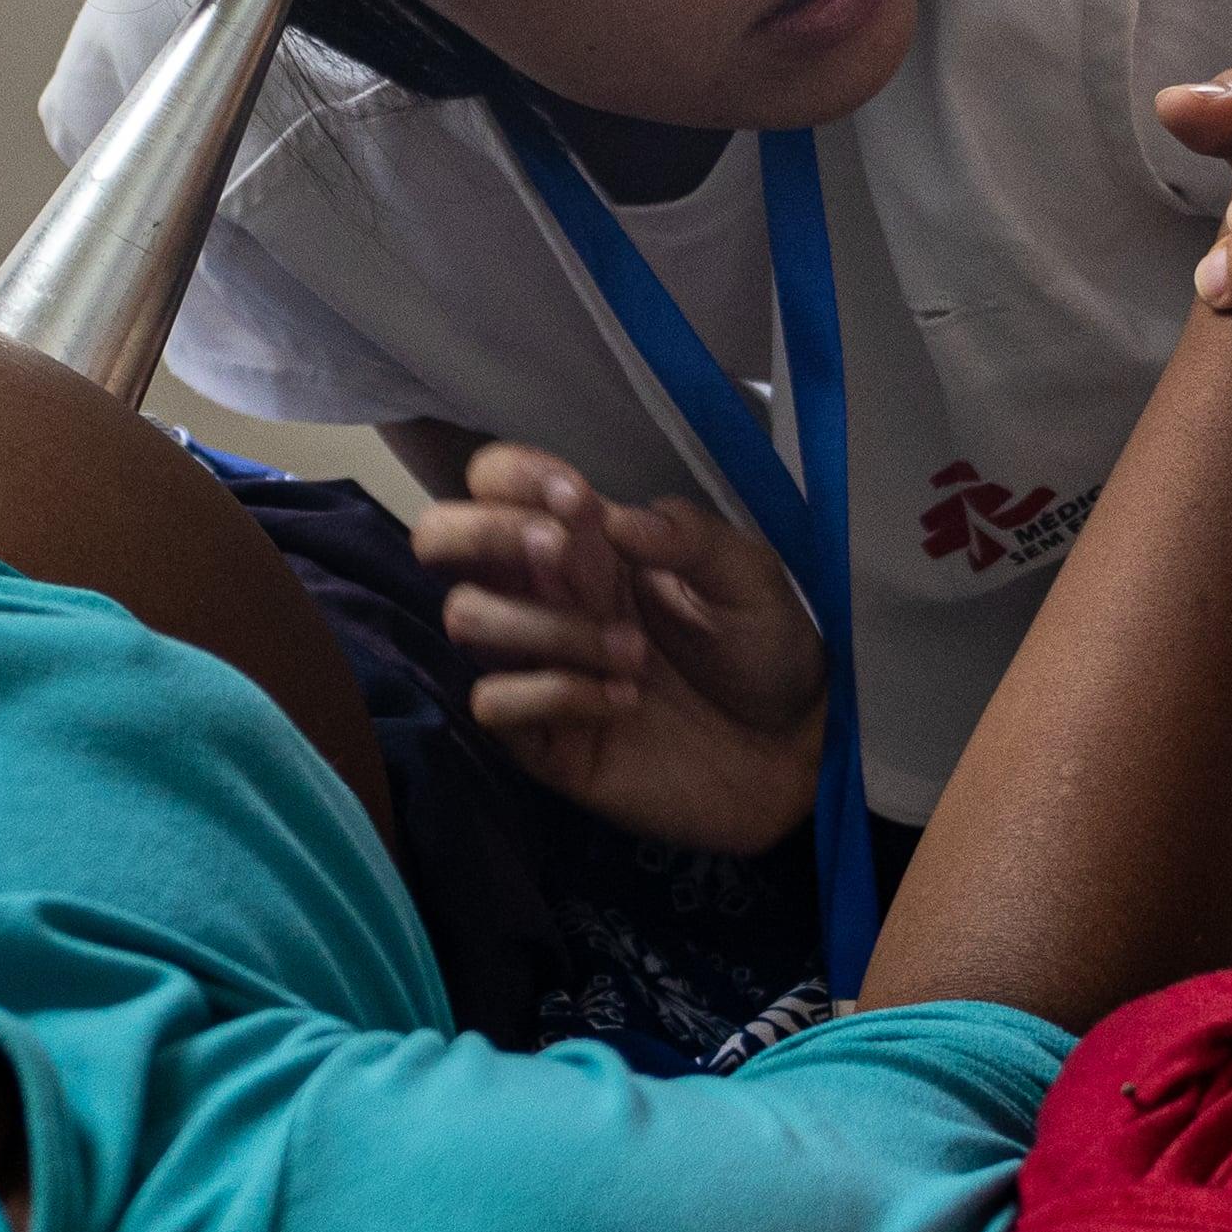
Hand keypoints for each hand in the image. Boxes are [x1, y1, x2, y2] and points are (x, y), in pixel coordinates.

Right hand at [410, 441, 829, 852]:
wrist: (792, 754)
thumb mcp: (747, 575)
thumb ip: (685, 535)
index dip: (516, 477)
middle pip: (439, 539)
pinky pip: (493, 703)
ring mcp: (534, 665)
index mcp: (586, 543)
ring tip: (634, 655)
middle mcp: (543, 595)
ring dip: (549, 627)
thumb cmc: (765, 652)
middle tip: (563, 555)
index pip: (496, 482)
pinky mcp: (540, 738)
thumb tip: (612, 517)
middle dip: (484, 532)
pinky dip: (557, 694)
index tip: (580, 501)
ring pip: (464, 618)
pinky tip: (621, 703)